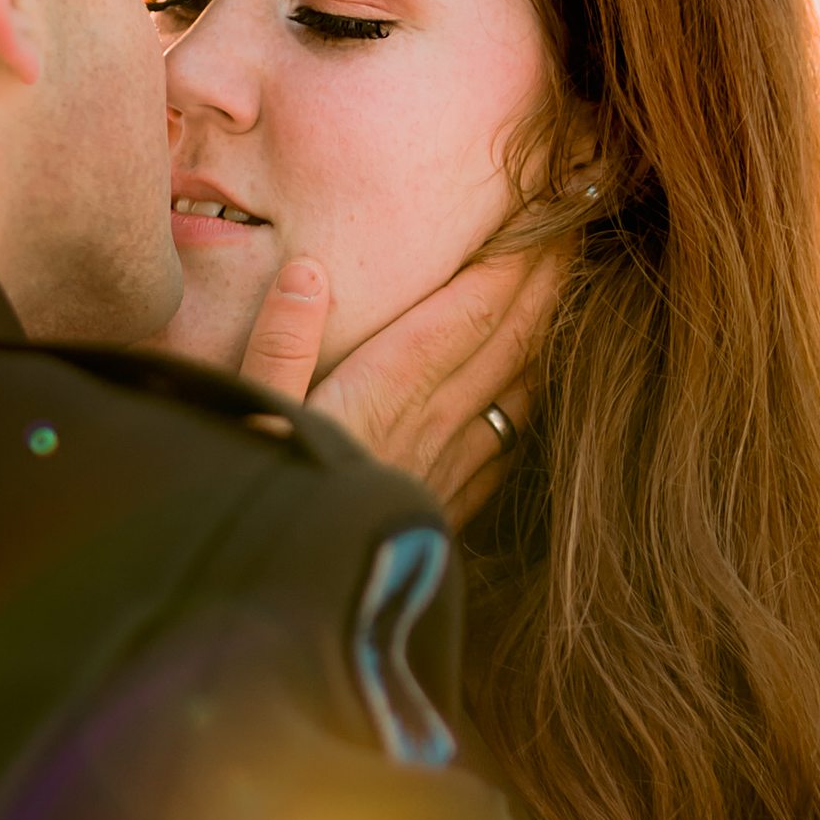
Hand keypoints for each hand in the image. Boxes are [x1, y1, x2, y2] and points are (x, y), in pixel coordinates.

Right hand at [231, 235, 561, 514]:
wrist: (285, 610)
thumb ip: (277, 344)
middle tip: (576, 222)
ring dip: (545, 328)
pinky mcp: (445, 503)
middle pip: (507, 337)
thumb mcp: (243, 418)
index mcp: (383, 393)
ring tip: (566, 281)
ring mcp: (446, 466)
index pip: (468, 312)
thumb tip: (310, 272)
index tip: (543, 210)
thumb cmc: (253, 503)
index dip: (512, 259)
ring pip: (516, 384)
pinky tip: (534, 382)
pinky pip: (505, 438)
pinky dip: (527, 395)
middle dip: (545, 275)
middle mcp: (430, 424)